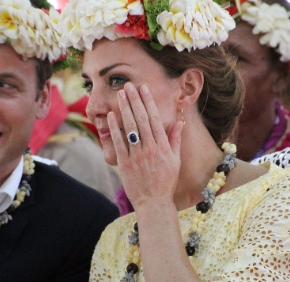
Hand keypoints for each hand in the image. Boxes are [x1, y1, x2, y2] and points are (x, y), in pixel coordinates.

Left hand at [107, 83, 184, 209]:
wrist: (154, 202)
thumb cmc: (166, 181)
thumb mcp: (175, 160)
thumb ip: (175, 140)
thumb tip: (179, 123)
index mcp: (163, 146)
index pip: (155, 119)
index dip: (149, 102)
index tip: (144, 89)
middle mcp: (150, 149)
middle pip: (141, 120)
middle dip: (135, 100)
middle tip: (128, 85)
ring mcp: (137, 156)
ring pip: (130, 128)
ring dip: (124, 109)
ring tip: (120, 95)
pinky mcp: (125, 164)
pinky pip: (119, 143)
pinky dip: (114, 129)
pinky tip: (110, 116)